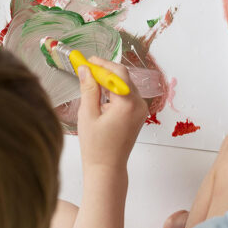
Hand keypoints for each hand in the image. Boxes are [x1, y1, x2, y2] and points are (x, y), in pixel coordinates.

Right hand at [76, 57, 147, 171]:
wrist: (107, 167)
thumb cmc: (97, 146)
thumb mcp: (88, 114)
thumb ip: (88, 89)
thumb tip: (86, 69)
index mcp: (128, 104)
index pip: (117, 73)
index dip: (101, 64)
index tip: (87, 61)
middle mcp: (139, 105)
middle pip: (123, 77)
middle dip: (104, 71)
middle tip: (86, 69)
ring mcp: (141, 110)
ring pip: (125, 85)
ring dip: (109, 80)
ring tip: (90, 81)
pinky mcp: (138, 114)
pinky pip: (127, 95)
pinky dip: (114, 91)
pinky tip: (100, 93)